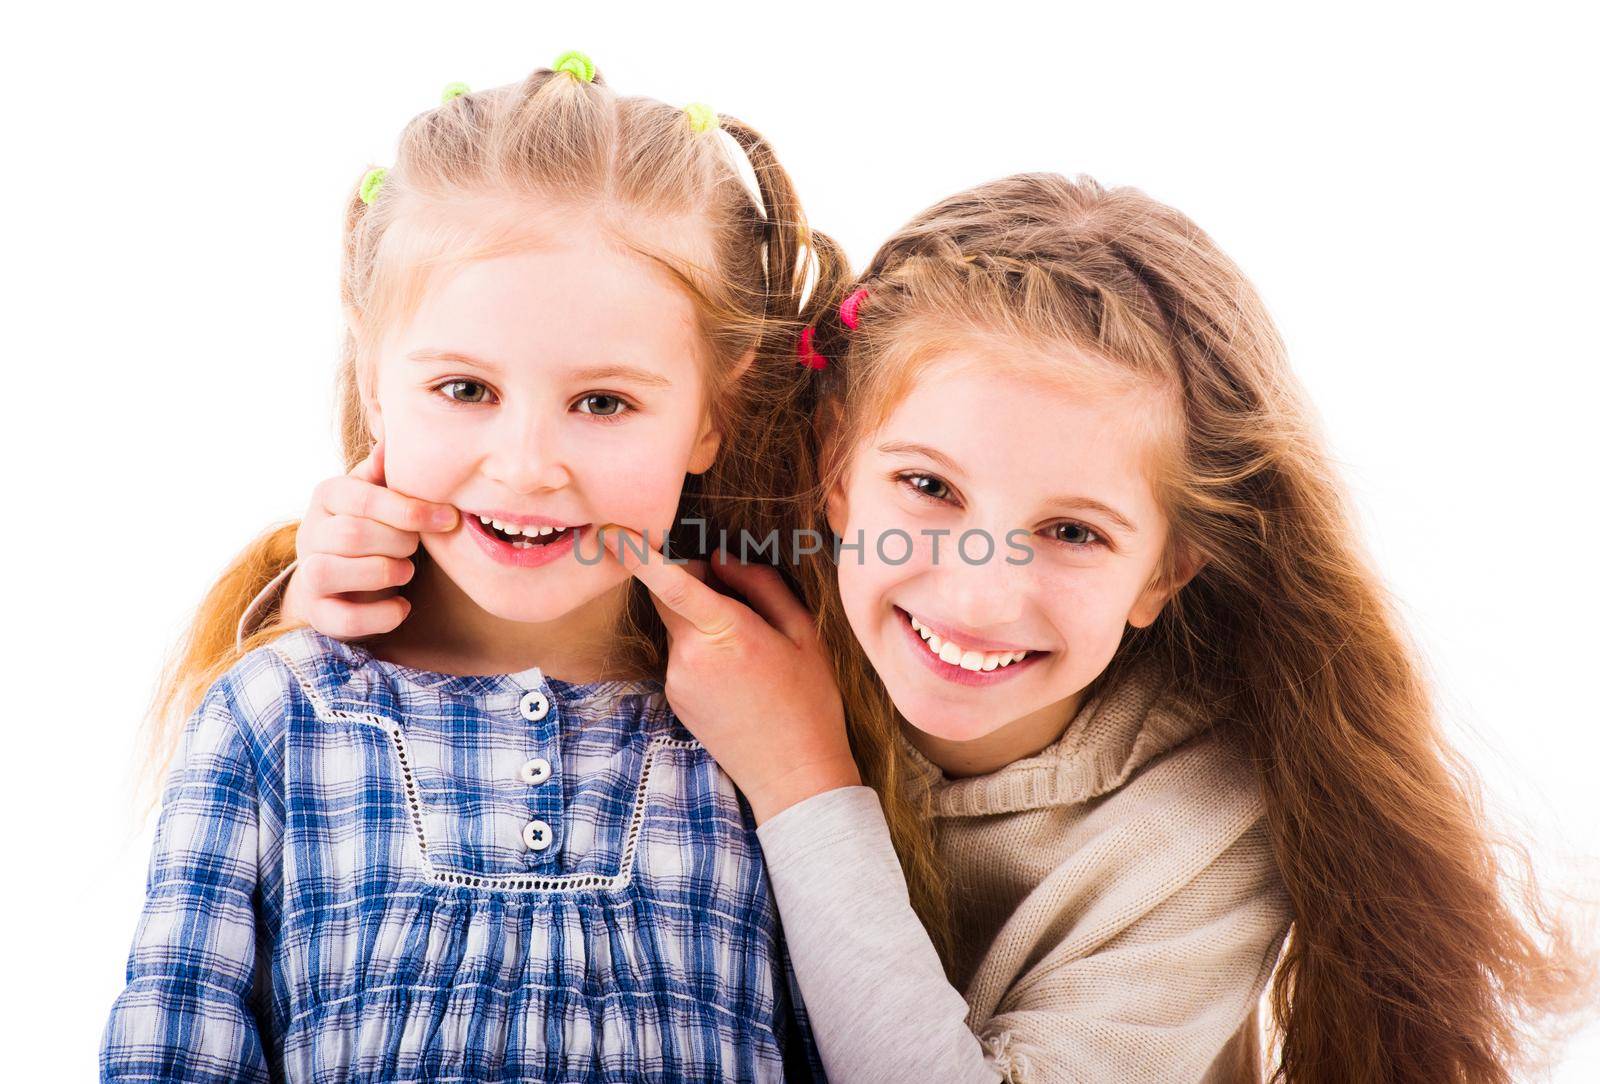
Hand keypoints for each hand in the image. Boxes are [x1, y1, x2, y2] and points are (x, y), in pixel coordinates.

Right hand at [281, 440, 458, 638]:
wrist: (345, 580)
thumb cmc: (374, 527)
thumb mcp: (380, 494)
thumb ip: (385, 472)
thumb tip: (392, 440)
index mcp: (329, 495)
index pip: (364, 498)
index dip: (411, 510)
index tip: (449, 518)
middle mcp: (309, 533)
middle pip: (352, 535)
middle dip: (398, 542)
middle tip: (416, 547)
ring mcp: (308, 575)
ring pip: (332, 571)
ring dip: (385, 573)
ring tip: (406, 570)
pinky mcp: (318, 613)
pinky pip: (343, 618)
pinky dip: (381, 615)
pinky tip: (402, 607)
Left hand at [599, 525, 859, 824]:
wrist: (794, 776)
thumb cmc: (809, 701)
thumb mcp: (803, 633)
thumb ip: (761, 585)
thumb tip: (721, 558)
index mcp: (728, 633)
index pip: (671, 585)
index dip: (637, 556)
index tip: (609, 532)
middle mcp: (691, 656)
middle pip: (669, 597)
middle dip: (693, 583)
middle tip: (737, 593)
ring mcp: (678, 680)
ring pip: (679, 626)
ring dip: (703, 621)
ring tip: (751, 652)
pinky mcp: (674, 697)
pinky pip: (682, 654)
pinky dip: (703, 649)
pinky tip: (739, 675)